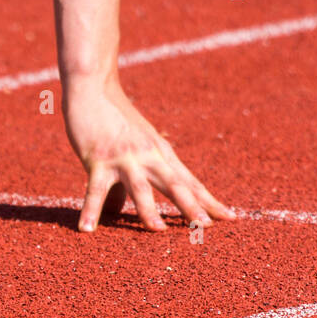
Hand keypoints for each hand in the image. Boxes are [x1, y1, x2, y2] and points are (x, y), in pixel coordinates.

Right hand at [62, 79, 234, 232]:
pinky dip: (91, 210)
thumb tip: (116, 211)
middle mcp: (147, 155)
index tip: (230, 218)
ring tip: (159, 230)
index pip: (189, 181)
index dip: (208, 200)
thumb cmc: (111, 116)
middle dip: (191, 206)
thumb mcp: (131, 146)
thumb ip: (128, 180)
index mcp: (160, 152)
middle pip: (174, 184)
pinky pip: (94, 190)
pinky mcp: (97, 159)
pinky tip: (87, 229)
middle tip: (206, 226)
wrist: (93, 87)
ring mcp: (123, 157)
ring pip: (140, 187)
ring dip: (149, 209)